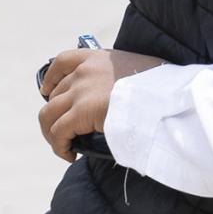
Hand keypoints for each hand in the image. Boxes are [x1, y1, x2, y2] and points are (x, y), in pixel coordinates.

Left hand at [38, 48, 164, 161]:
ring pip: (48, 116)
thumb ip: (120, 79)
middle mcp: (84, 71)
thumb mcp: (138, 71)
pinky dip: (59, 146)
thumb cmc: (160, 87)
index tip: (47, 90)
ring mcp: (80, 91)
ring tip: (64, 146)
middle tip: (66, 132)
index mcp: (99, 58)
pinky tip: (69, 155)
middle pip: (54, 95)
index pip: (62, 61)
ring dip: (52, 134)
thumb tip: (118, 98)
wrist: (165, 95)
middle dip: (55, 115)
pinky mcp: (80, 112)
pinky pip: (57, 133)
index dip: (51, 78)